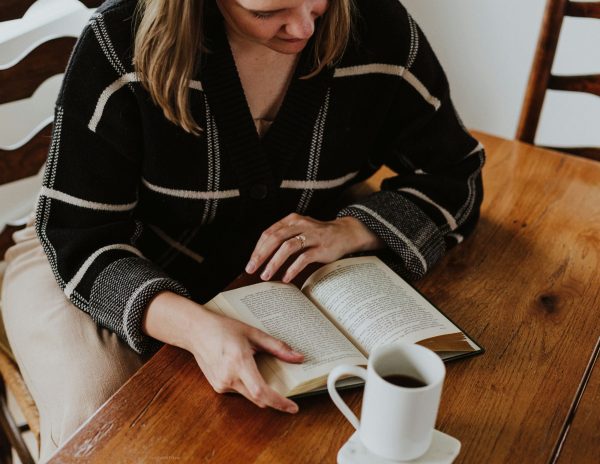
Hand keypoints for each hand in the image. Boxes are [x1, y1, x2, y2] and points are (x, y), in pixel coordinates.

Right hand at [144, 292, 303, 412]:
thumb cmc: (223, 328)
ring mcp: (221, 384)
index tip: (293, 408)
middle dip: (274, 399)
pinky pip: (239, 391)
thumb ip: (277, 347)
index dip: (279, 403)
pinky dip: (247, 385)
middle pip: (258, 398)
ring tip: (259, 370)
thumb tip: (298, 357)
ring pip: (249, 396)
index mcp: (239, 362)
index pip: (261, 392)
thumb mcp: (253, 333)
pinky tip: (243, 369)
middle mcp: (229, 377)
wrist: (196, 331)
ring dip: (259, 390)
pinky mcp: (217, 386)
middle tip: (286, 395)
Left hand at [245, 213, 383, 282]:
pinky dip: (292, 268)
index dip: (258, 248)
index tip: (251, 262)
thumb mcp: (299, 230)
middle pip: (275, 239)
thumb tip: (262, 255)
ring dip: (274, 263)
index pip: (269, 233)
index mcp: (292, 220)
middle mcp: (300, 225)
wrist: (346, 233)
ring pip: (287, 247)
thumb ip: (284, 237)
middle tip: (251, 269)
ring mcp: (312, 236)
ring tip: (266, 275)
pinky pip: (304, 258)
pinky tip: (286, 277)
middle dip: (261, 255)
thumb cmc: (318, 234)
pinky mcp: (321, 248)